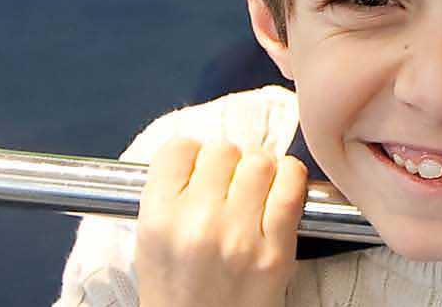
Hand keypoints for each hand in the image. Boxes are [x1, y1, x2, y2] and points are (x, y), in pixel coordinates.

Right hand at [135, 137, 307, 306]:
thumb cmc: (176, 294)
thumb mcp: (149, 243)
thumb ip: (169, 195)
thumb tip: (203, 156)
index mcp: (159, 218)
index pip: (179, 149)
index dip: (193, 154)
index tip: (200, 166)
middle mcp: (198, 222)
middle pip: (224, 150)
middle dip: (229, 162)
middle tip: (230, 182)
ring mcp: (239, 236)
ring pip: (260, 162)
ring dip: (261, 168)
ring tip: (256, 186)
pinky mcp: (275, 251)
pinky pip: (292, 187)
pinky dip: (291, 178)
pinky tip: (282, 188)